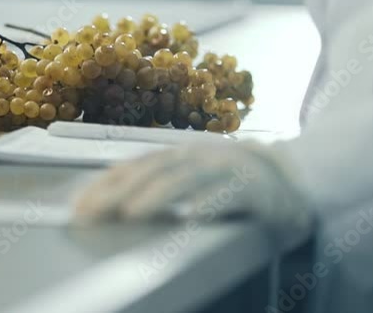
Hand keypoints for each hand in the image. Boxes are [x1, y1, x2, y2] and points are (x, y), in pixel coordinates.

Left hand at [74, 141, 311, 234]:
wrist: (294, 180)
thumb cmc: (231, 185)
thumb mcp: (190, 182)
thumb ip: (156, 188)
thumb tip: (109, 206)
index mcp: (176, 156)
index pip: (131, 167)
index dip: (103, 185)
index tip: (78, 207)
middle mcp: (196, 156)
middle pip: (150, 171)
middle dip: (117, 192)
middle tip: (92, 213)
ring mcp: (225, 168)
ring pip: (185, 179)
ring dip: (157, 195)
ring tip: (132, 213)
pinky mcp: (254, 187)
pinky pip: (229, 194)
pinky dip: (210, 203)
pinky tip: (193, 216)